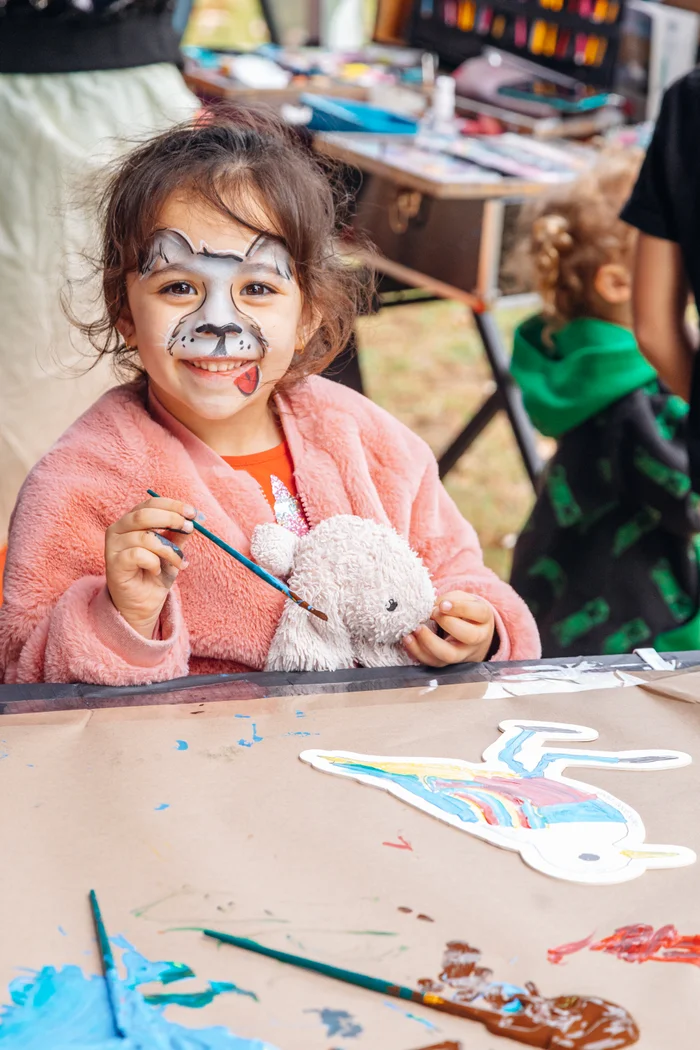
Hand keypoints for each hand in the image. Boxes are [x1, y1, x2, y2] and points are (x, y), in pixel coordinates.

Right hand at [105, 496, 195, 638]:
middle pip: (144, 514)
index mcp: (132, 521)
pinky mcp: (113, 563)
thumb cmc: (156, 573)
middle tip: (189, 529)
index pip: (151, 503)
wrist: (143, 603)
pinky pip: (138, 555)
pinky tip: (156, 571)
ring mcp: (113, 546)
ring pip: (145, 537)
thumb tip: (195, 519)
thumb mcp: (173, 550)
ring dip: (169, 550)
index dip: (173, 506)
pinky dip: (154, 562)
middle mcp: (118, 529)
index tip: (193, 513)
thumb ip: (179, 533)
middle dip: (172, 519)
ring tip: (179, 562)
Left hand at [404, 591, 495, 666]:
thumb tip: (434, 605)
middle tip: (432, 613)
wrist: (470, 634)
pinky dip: (418, 652)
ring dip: (429, 641)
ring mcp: (462, 654)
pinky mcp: (447, 663)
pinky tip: (408, 639)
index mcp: (484, 619)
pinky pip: (433, 662)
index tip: (442, 604)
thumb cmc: (464, 612)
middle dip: (447, 623)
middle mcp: (477, 639)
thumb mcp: (463, 600)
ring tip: (416, 628)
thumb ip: (451, 599)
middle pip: (468, 636)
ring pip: (449, 655)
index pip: (478, 613)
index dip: (460, 608)